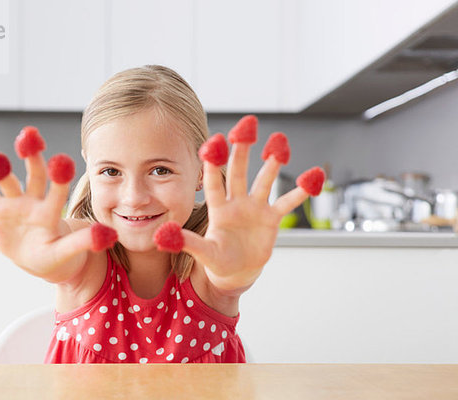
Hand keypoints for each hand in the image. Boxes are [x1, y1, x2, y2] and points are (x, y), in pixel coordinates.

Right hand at [0, 131, 102, 282]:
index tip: (62, 161)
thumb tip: (110, 234)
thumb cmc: (59, 257)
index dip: (60, 179)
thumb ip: (85, 242)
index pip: (57, 192)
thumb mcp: (68, 252)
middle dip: (32, 157)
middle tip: (29, 137)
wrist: (42, 260)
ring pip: (7, 180)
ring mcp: (16, 203)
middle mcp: (35, 201)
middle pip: (35, 175)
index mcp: (53, 212)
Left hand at [181, 123, 312, 293]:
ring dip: (272, 163)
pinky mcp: (272, 217)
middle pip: (238, 171)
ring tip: (278, 143)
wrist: (237, 271)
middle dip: (242, 150)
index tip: (213, 142)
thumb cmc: (217, 259)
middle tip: (247, 126)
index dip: (212, 163)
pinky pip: (288, 202)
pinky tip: (313, 176)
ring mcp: (255, 207)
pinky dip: (301, 191)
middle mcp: (236, 202)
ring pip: (264, 180)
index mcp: (217, 208)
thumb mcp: (203, 252)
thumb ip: (186, 242)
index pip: (213, 182)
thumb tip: (162, 236)